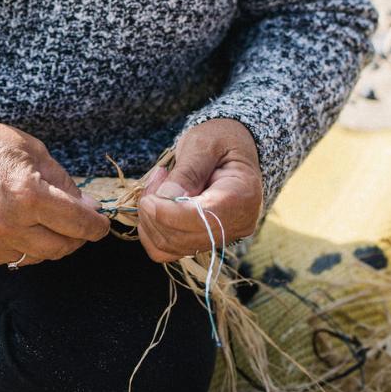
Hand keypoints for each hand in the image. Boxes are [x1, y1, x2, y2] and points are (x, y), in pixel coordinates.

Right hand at [0, 115, 109, 265]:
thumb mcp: (34, 151)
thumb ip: (64, 183)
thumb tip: (88, 209)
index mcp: (28, 194)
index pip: (78, 223)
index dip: (96, 226)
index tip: (101, 225)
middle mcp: (8, 223)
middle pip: (61, 248)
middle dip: (76, 238)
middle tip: (77, 225)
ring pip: (36, 258)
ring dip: (47, 243)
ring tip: (43, 222)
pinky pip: (8, 259)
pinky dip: (19, 246)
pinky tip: (16, 227)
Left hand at [137, 119, 262, 263]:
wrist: (233, 149)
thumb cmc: (221, 140)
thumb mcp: (204, 143)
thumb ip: (188, 170)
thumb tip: (167, 197)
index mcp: (243, 196)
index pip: (204, 219)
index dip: (170, 214)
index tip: (147, 200)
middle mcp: (237, 224)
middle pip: (185, 238)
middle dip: (155, 213)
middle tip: (156, 177)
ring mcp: (221, 237)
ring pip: (172, 247)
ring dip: (151, 219)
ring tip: (158, 184)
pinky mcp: (204, 241)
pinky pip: (169, 250)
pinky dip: (152, 231)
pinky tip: (156, 204)